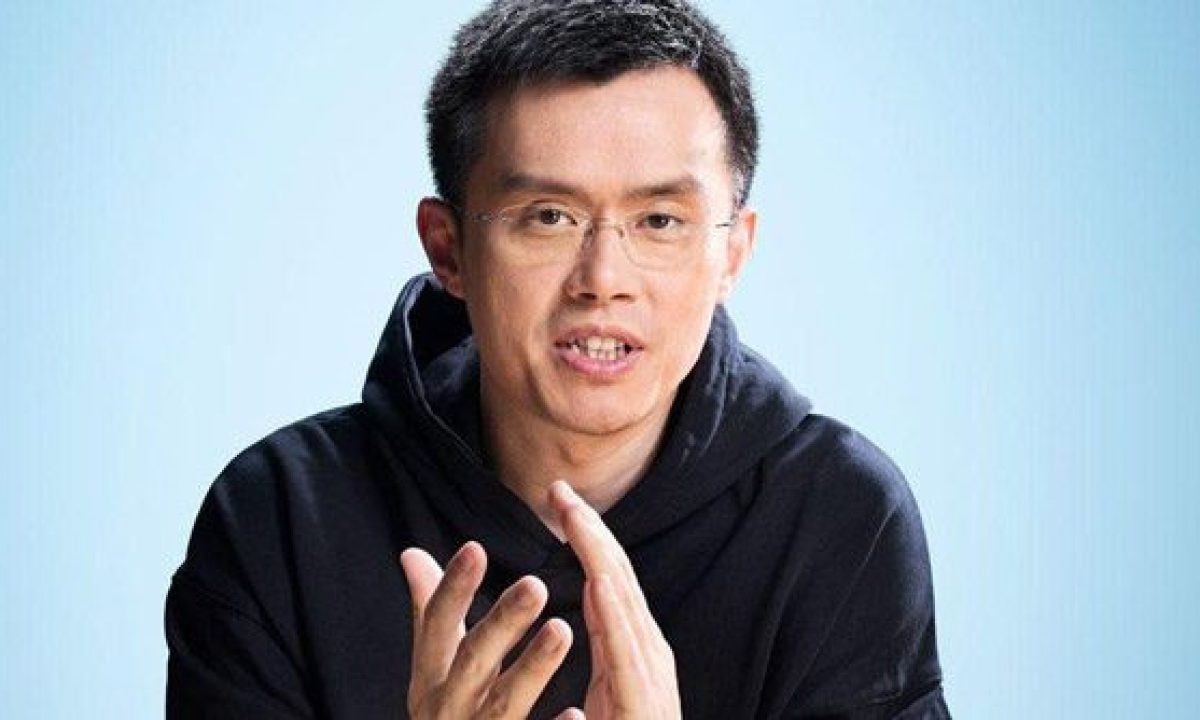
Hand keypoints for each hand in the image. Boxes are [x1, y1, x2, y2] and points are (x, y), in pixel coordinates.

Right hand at [400, 541, 575, 718]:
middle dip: (501, 623)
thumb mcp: (433, 667)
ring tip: (562, 631)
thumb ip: (431, 613)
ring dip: (531, 669)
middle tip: (536, 583)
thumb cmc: (449, 714)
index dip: (453, 588)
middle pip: (472, 662)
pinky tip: (576, 714)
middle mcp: (448, 709)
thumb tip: (412, 552)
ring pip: (504, 706)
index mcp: (432, 679)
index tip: (475, 547)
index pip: (436, 626)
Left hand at [549, 481, 681, 719]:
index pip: (609, 580)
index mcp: (633, 647)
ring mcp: (649, 669)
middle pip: (617, 575)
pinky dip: (610, 605)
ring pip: (621, 596)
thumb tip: (589, 605)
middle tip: (559, 488)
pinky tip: (593, 577)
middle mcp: (647, 650)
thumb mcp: (606, 692)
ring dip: (596, 550)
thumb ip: (601, 649)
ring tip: (571, 513)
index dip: (587, 538)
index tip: (559, 502)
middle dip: (590, 528)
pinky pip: (623, 642)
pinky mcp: (641, 694)